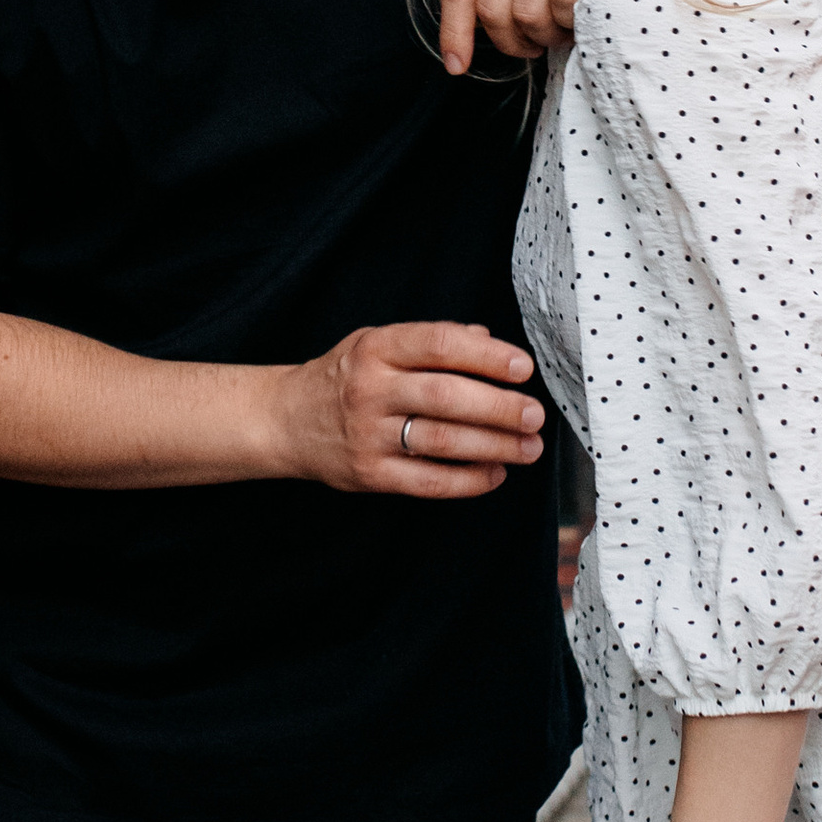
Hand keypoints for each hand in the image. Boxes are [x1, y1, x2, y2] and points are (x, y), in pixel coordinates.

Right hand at [271, 320, 545, 496]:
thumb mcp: (376, 343)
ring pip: (442, 442)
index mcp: (376, 348)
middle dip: (500, 408)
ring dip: (494, 447)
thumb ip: (432, 340)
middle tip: (535, 415)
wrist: (286, 420)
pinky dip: (468, 481)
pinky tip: (495, 474)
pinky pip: (428, 481)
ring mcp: (368, 434)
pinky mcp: (369, 474)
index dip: (486, 356)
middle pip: (446, 397)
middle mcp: (371, 389)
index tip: (523, 368)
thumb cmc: (344, 377)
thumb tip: (489, 340)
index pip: (439, 345)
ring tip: (529, 448)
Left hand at [437, 0, 660, 72]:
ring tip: (561, 31)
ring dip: (546, 34)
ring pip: (531, 10)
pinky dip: (573, 19)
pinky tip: (583, 15)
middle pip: (495, 7)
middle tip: (531, 45)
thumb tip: (489, 3)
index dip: (452, 31)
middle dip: (511, 41)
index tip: (455, 65)